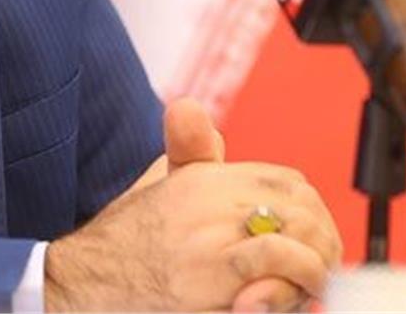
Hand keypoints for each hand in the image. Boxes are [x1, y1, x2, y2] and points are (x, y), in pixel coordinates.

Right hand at [44, 98, 341, 312]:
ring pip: (295, 245)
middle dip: (320, 244)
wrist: (85, 282)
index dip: (312, 213)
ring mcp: (209, 249)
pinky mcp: (209, 288)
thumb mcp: (157, 186)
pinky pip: (272, 279)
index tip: (313, 239)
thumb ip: (188, 153)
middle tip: (317, 271)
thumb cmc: (126, 241)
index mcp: (203, 180)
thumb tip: (192, 110)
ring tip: (305, 290)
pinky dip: (288, 292)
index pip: (288, 184)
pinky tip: (279, 301)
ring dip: (311, 272)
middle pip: (300, 213)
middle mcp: (208, 207)